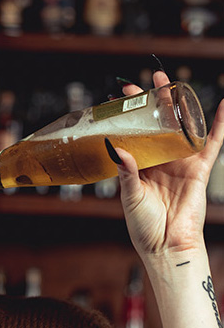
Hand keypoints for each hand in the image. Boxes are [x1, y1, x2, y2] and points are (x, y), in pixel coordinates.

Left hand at [112, 69, 223, 258]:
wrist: (167, 245)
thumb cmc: (144, 226)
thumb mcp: (129, 195)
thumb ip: (125, 171)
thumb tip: (115, 147)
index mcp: (140, 166)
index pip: (133, 134)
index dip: (127, 117)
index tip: (116, 98)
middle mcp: (160, 161)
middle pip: (156, 125)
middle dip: (150, 103)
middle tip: (140, 82)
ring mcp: (181, 163)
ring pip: (181, 127)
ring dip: (177, 105)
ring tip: (168, 82)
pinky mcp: (200, 169)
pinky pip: (212, 142)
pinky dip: (220, 124)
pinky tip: (223, 104)